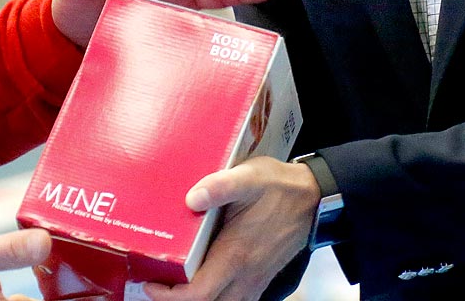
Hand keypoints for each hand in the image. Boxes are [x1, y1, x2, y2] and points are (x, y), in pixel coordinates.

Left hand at [145, 156, 319, 300]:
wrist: (314, 199)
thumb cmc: (279, 187)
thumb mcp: (250, 176)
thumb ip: (221, 185)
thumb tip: (191, 198)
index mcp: (236, 255)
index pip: (198, 294)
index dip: (169, 296)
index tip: (149, 282)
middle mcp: (245, 275)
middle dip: (177, 300)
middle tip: (157, 282)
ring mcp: (255, 280)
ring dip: (199, 300)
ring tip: (177, 284)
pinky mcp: (262, 278)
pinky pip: (236, 300)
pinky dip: (217, 299)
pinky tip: (206, 283)